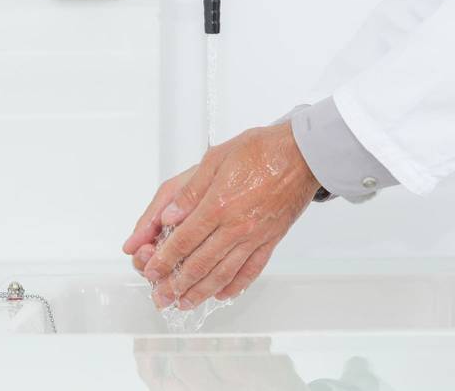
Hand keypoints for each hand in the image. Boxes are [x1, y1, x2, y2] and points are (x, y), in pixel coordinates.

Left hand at [123, 122, 318, 308]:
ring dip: (201, 292)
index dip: (163, 260)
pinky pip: (251, 270)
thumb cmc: (261, 150)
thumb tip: (168, 217)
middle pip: (200, 264)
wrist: (304, 155)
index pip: (183, 241)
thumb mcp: (215, 159)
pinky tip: (223, 294)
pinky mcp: (271, 240)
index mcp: (217, 205)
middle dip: (176, 284)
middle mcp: (235, 227)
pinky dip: (236, 286)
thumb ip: (190, 192)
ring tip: (185, 303)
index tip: (151, 271)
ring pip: (223, 273)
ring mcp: (254, 237)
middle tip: (161, 297)